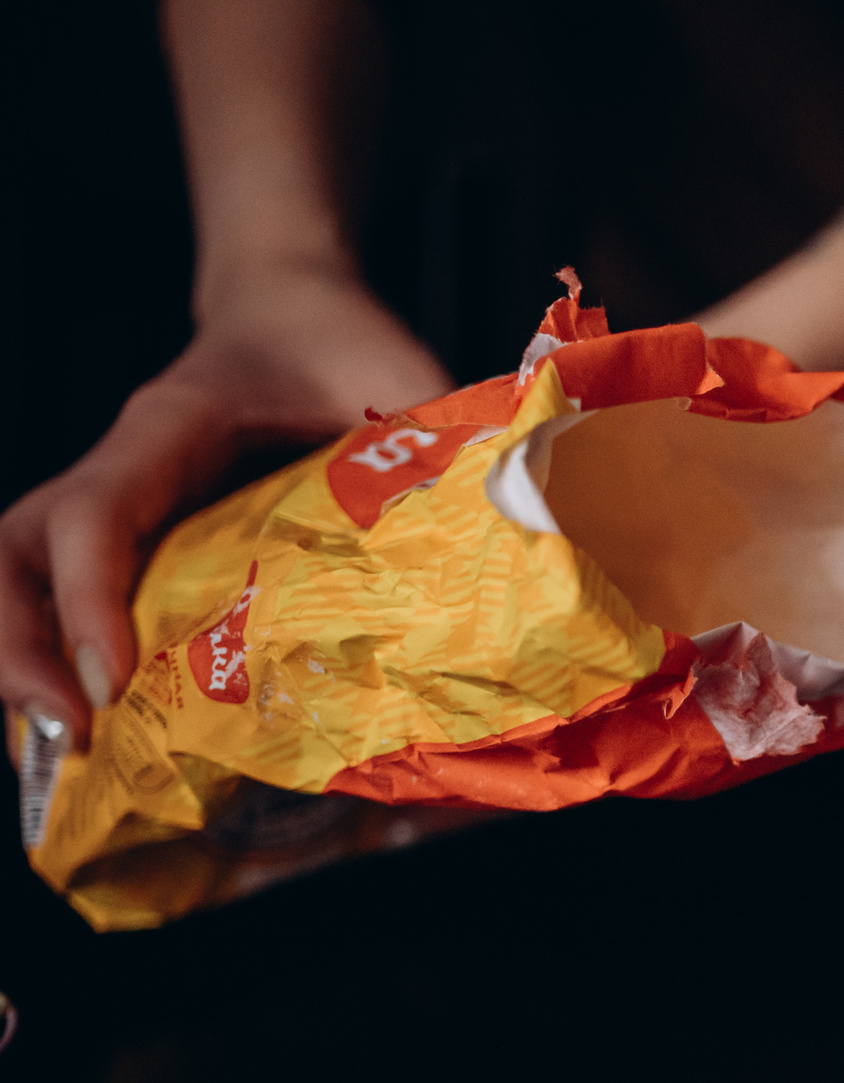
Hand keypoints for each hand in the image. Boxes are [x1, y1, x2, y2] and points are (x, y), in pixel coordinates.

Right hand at [0, 264, 448, 743]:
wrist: (297, 305)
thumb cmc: (345, 341)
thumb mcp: (403, 376)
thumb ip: (448, 443)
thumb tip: (527, 521)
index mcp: (173, 426)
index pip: (103, 509)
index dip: (94, 594)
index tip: (113, 676)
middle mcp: (126, 467)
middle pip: (18, 552)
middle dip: (22, 645)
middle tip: (67, 731)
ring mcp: (120, 505)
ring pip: (20, 578)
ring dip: (25, 662)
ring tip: (64, 750)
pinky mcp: (136, 538)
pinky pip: (64, 596)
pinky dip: (66, 661)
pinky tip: (101, 731)